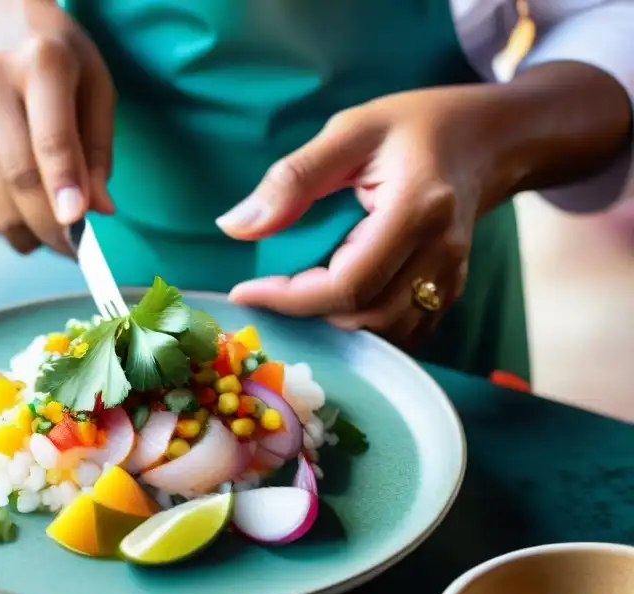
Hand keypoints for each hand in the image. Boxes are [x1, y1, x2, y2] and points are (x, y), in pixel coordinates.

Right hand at [0, 0, 114, 253]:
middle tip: (77, 250)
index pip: (50, 136)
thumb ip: (97, 150)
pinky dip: (7, 221)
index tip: (79, 224)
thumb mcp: (95, 89)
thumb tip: (98, 210)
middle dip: (52, 227)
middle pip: (19, 178)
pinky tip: (23, 206)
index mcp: (39, 62)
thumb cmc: (58, 63)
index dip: (63, 185)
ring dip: (31, 234)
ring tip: (55, 233)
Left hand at [218, 87, 507, 347]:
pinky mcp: (449, 291)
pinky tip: (334, 301)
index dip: (290, 298)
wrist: (494, 138)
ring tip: (299, 294)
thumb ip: (294, 179)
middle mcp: (440, 254)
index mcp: (418, 210)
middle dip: (308, 312)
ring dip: (334, 324)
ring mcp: (450, 278)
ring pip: (385, 333)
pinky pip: (404, 330)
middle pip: (365, 317)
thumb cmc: (420, 125)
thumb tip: (234, 226)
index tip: (246, 292)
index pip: (348, 284)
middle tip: (269, 289)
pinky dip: (363, 327)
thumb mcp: (351, 131)